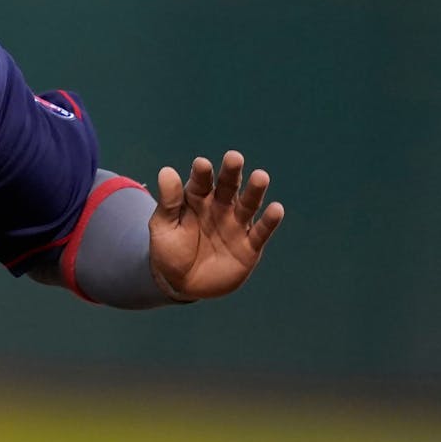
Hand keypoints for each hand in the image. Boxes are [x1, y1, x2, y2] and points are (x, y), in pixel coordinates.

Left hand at [148, 150, 284, 299]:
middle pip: (228, 186)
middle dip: (231, 172)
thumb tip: (166, 171)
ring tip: (260, 177)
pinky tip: (276, 209)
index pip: (200, 182)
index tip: (201, 164)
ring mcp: (236, 224)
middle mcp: (220, 207)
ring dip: (255, 191)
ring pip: (248, 204)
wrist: (182, 284)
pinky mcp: (250, 245)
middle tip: (233, 158)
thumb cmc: (169, 251)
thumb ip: (168, 202)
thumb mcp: (163, 227)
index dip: (201, 173)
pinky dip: (269, 221)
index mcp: (196, 199)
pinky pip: (261, 232)